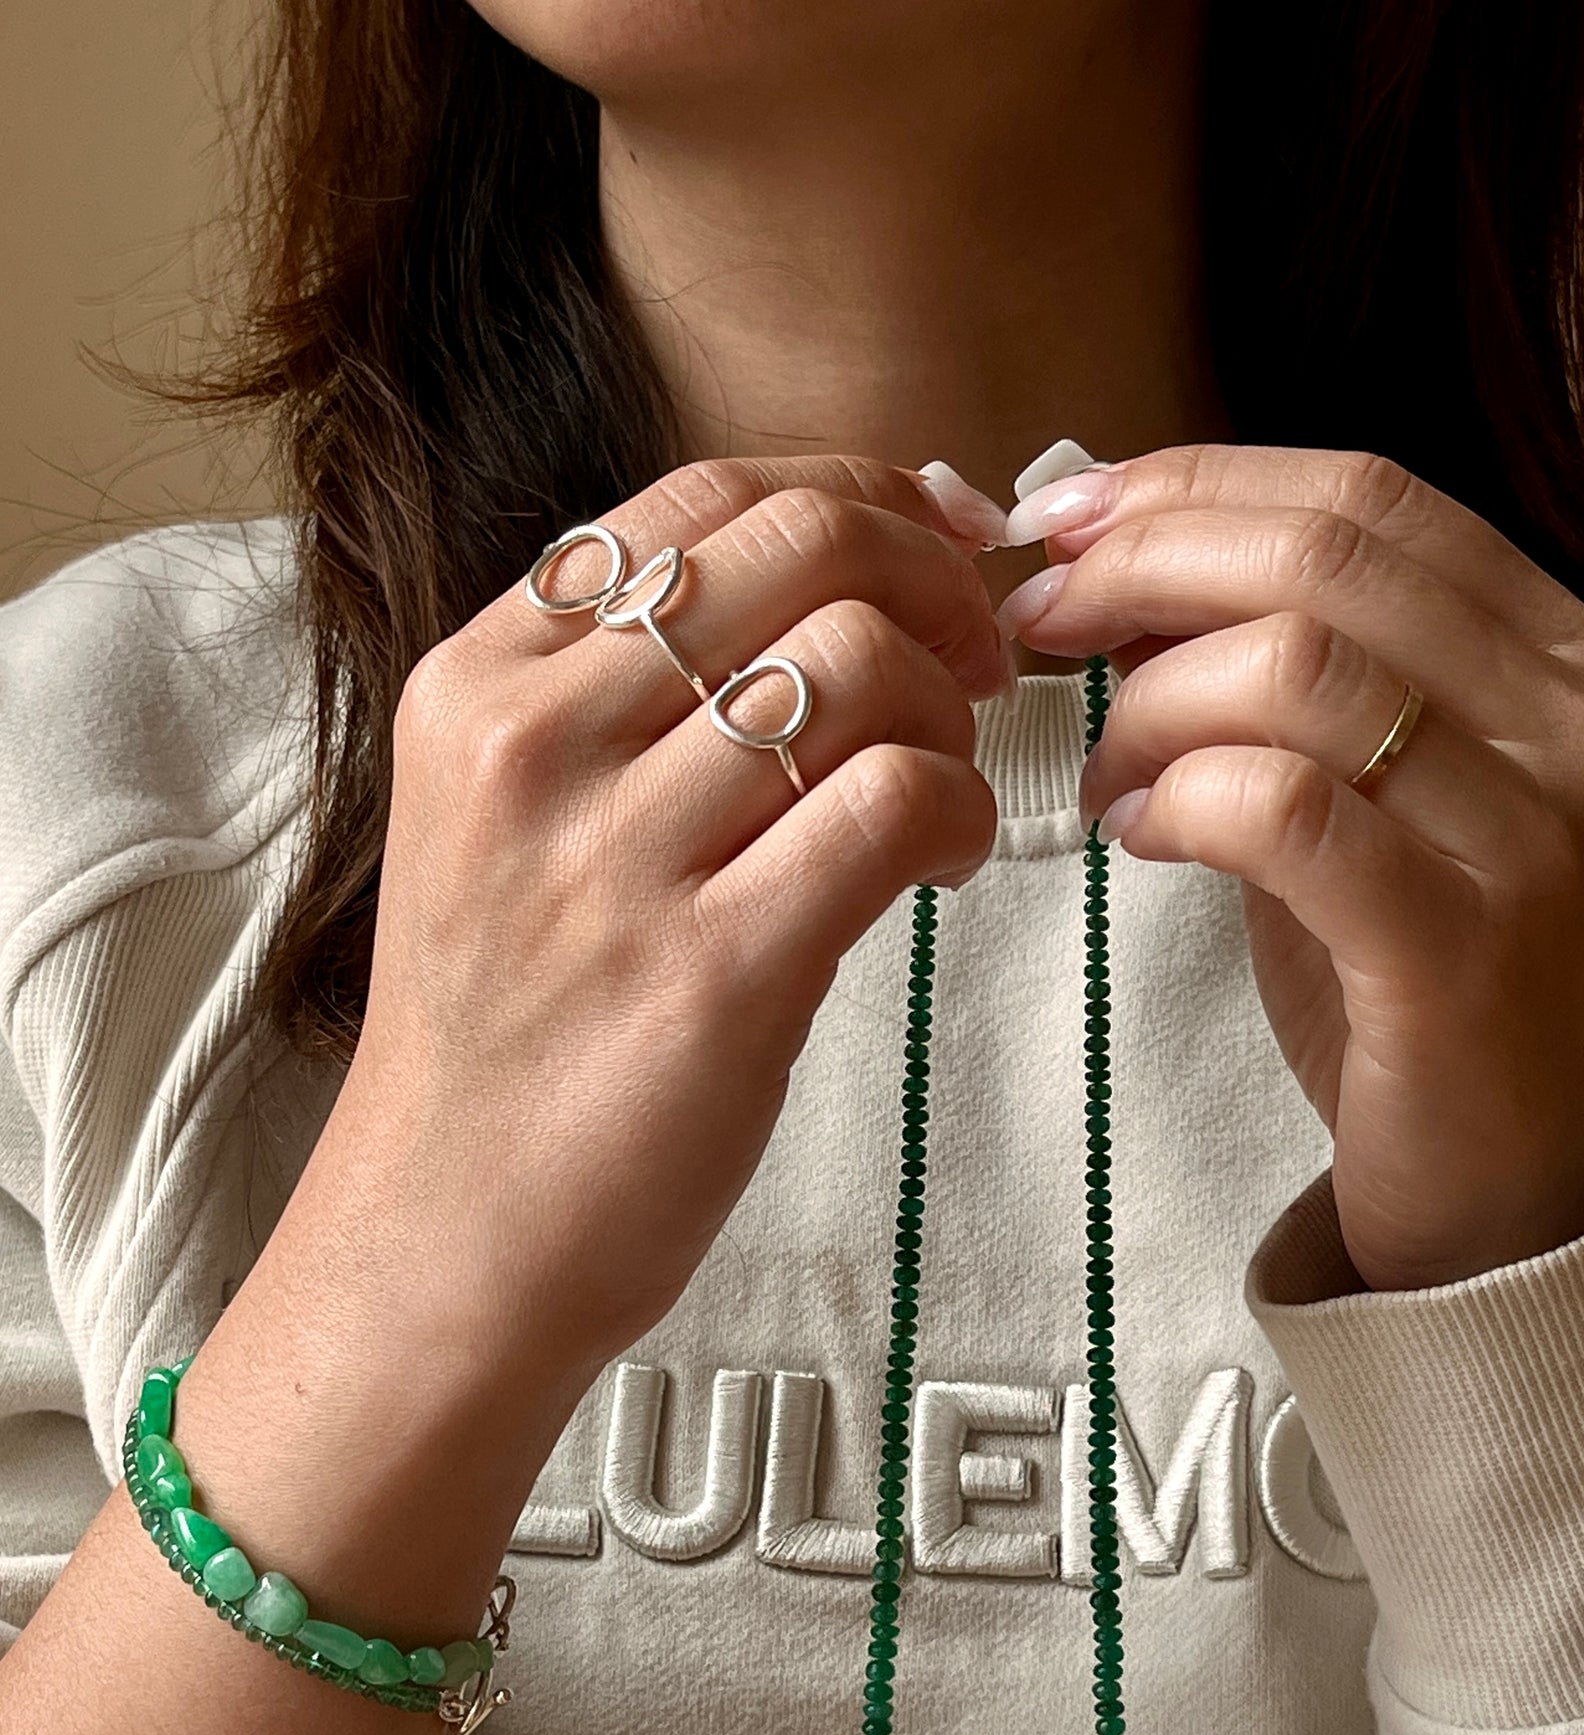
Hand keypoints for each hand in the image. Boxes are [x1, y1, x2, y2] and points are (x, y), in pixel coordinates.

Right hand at [318, 455, 1009, 1387]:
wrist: (443, 1240)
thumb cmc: (508, 1037)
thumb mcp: (504, 824)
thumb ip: (621, 703)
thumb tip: (833, 585)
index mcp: (480, 684)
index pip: (707, 495)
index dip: (866, 491)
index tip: (946, 541)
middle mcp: (535, 745)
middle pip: (802, 548)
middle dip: (939, 581)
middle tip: (986, 659)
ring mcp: (616, 860)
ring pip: (862, 664)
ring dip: (958, 711)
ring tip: (951, 786)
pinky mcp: (712, 974)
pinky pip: (896, 803)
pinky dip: (963, 811)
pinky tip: (950, 862)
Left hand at [998, 444, 1583, 1291]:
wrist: (1532, 1196)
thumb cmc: (1432, 988)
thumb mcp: (1383, 801)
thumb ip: (1289, 686)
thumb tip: (1124, 578)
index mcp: (1568, 657)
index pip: (1368, 499)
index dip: (1195, 485)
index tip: (1066, 516)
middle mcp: (1575, 722)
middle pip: (1323, 557)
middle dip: (1141, 564)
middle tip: (1032, 619)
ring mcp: (1535, 834)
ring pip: (1296, 670)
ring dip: (1148, 704)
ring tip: (1100, 774)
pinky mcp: (1462, 949)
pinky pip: (1284, 812)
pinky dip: (1179, 801)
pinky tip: (1135, 838)